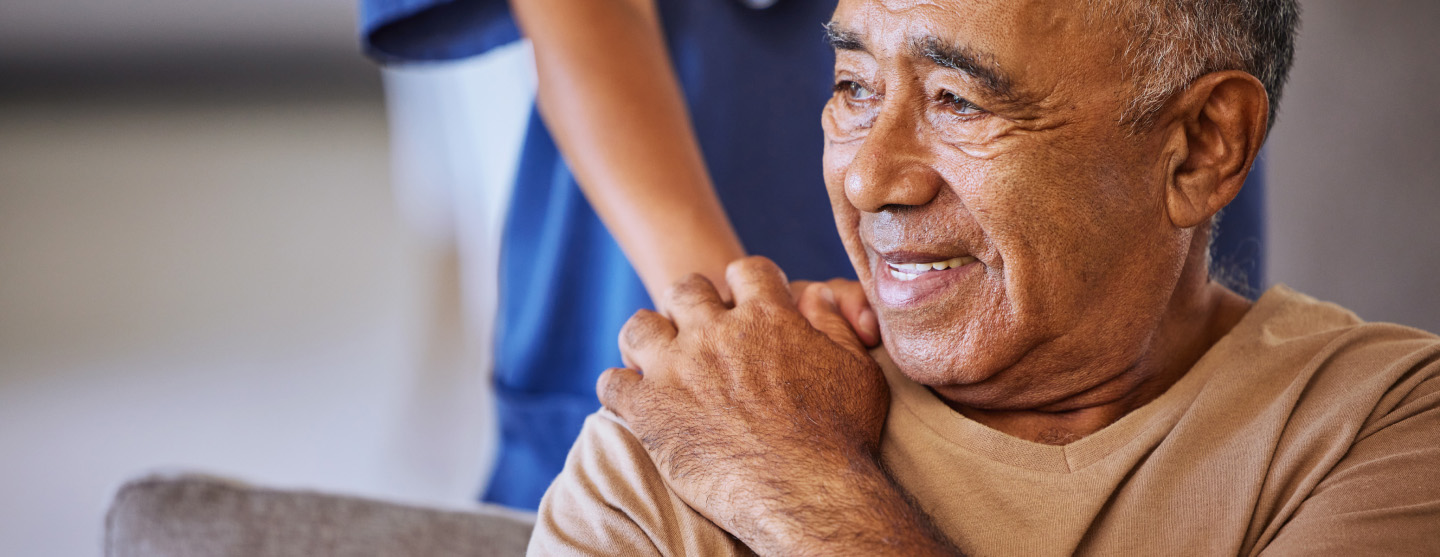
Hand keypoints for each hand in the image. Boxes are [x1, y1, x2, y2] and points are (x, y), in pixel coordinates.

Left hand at [598, 257, 890, 550]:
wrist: (805, 493)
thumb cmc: (841, 438)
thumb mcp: (857, 370)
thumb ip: (835, 326)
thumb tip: (817, 297)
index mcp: (768, 316)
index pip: (747, 271)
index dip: (747, 284)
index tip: (747, 303)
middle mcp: (717, 332)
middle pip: (687, 289)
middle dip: (692, 304)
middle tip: (698, 331)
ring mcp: (677, 367)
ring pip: (640, 326)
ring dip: (648, 338)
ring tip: (656, 359)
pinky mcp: (648, 408)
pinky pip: (613, 382)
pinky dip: (620, 388)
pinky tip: (634, 400)